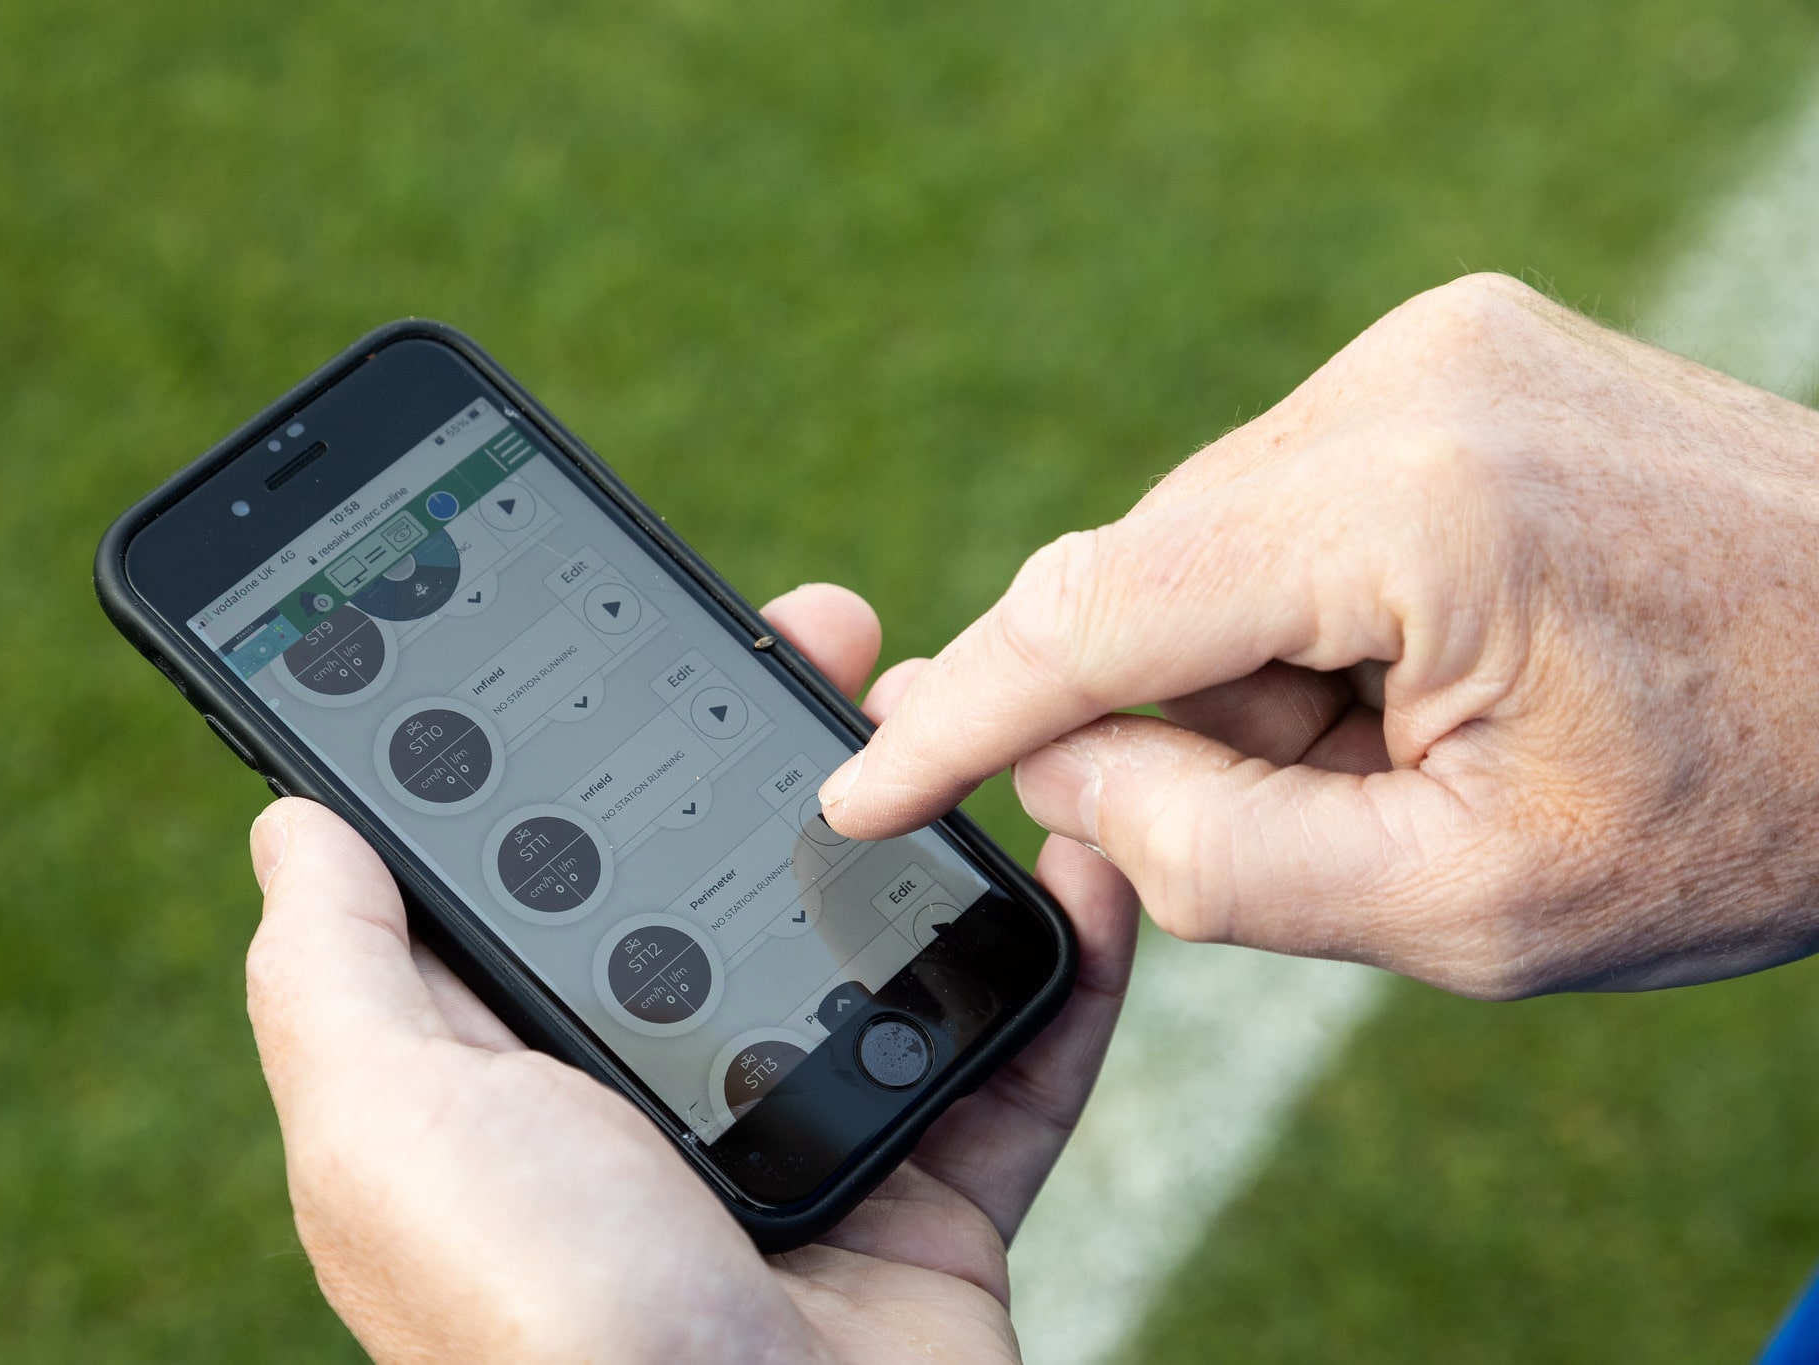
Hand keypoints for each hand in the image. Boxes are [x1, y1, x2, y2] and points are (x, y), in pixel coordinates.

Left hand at [244, 584, 1137, 1363]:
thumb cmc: (538, 1324)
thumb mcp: (388, 1126)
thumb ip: (335, 973)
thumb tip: (294, 823)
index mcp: (524, 1074)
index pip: (554, 867)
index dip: (591, 741)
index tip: (641, 630)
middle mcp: (661, 1101)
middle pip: (731, 878)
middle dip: (780, 744)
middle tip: (828, 631)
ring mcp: (808, 1144)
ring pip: (883, 944)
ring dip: (928, 824)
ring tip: (962, 708)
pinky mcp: (934, 1199)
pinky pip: (1017, 1061)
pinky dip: (1067, 968)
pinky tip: (1087, 860)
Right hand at [818, 272, 1818, 997]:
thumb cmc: (1759, 804)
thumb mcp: (1475, 907)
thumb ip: (1221, 857)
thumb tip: (1062, 765)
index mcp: (1415, 507)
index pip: (1098, 614)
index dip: (962, 720)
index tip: (859, 792)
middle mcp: (1405, 380)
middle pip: (1150, 580)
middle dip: (1178, 722)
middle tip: (1321, 816)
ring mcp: (1434, 345)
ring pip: (1210, 544)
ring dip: (1253, 674)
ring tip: (1417, 745)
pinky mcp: (1454, 352)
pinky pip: (1287, 502)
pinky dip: (1306, 614)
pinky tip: (1424, 672)